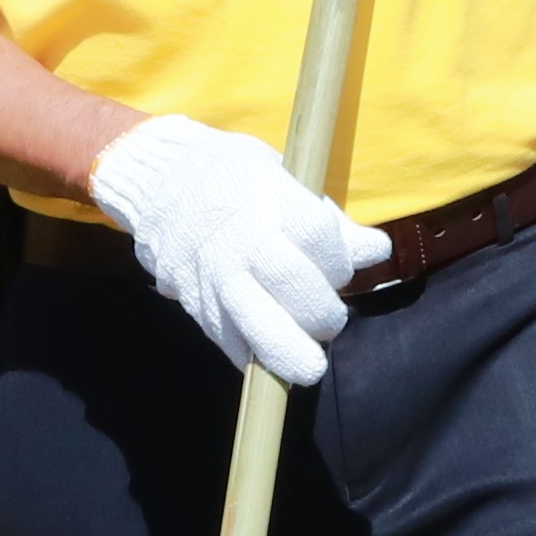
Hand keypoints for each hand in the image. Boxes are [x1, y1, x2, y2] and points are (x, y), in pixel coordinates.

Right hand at [84, 111, 393, 387]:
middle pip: (294, 285)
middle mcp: (239, 240)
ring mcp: (213, 277)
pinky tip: (272, 355)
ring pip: (259, 329)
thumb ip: (329, 219)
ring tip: (308, 360)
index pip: (318, 235)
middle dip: (324, 313)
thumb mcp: (282, 175)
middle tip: (329, 320)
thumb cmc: (232, 175)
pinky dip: (257, 360)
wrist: (158, 181)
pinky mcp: (195, 304)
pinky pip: (231, 346)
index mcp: (264, 196)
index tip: (342, 268)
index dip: (341, 261)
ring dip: (293, 354)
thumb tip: (377, 251)